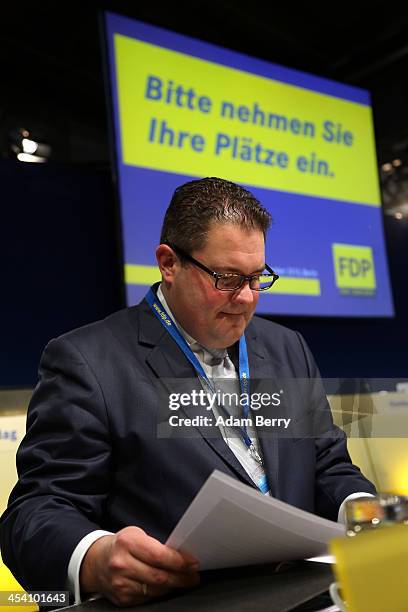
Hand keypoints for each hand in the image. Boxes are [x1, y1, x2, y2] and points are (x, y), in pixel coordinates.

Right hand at [79, 526, 199, 605]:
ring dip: (174, 586)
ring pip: (155, 590)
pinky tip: (167, 587)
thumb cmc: (121, 545)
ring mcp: (121, 584)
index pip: (159, 555)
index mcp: (127, 543)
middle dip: (181, 577)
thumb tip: (181, 556)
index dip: (179, 561)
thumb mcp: (136, 535)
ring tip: (185, 580)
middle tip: (194, 575)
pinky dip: (160, 592)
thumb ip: (155, 545)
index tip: (193, 562)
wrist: (95, 561)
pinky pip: (148, 598)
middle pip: (159, 576)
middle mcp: (122, 564)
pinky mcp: (122, 598)